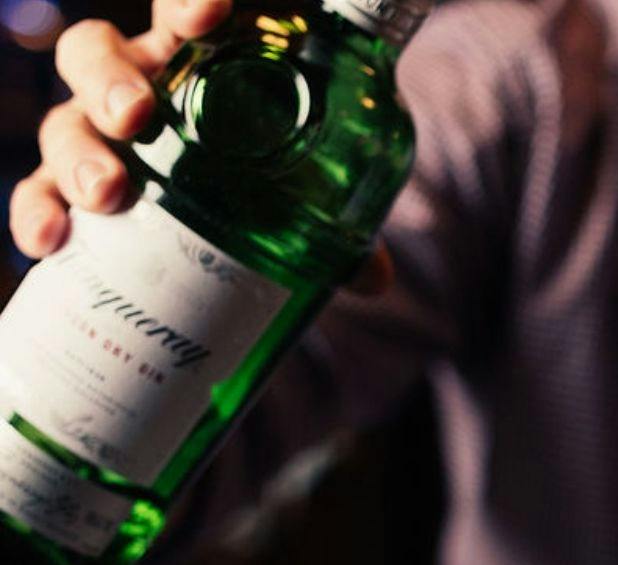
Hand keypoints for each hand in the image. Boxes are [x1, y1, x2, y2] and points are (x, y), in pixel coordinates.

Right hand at [8, 0, 391, 293]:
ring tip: (107, 194)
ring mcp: (100, 137)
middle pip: (97, 57)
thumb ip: (341, 220)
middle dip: (110, 83)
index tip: (208, 16)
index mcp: (198, 63)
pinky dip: (37, 216)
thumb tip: (372, 276)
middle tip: (138, 118)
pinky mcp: (75, 191)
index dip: (188, 4)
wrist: (238, 215)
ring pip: (64, 124)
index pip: (183, 13)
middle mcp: (139, 87)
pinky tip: (47, 243)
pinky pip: (40, 195)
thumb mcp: (314, 189)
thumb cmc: (276, 181)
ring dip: (77, 156)